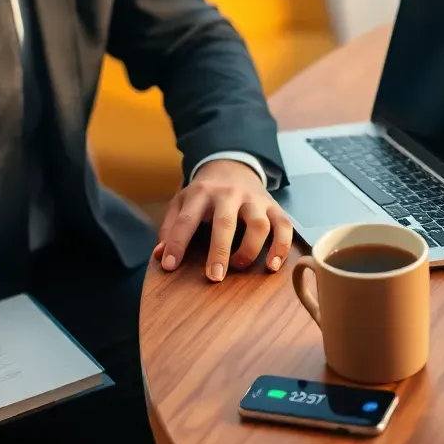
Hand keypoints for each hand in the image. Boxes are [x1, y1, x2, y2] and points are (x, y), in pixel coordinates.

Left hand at [152, 160, 292, 281]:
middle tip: (214, 277)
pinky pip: (283, 226)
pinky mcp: (273, 206)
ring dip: (250, 249)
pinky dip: (281, 247)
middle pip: (225, 223)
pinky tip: (272, 265)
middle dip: (219, 251)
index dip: (177, 243)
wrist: (231, 165)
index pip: (186, 220)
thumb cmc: (203, 194)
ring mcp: (253, 200)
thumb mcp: (181, 202)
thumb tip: (160, 256)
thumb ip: (170, 227)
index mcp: (200, 193)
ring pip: (258, 224)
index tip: (170, 267)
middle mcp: (228, 194)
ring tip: (239, 267)